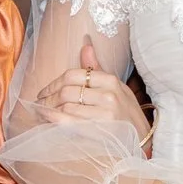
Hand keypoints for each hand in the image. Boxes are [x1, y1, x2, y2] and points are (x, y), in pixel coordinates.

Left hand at [31, 40, 148, 136]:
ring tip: (41, 112)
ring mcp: (105, 113)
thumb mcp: (115, 87)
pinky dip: (54, 120)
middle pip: (66, 91)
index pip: (73, 75)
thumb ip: (96, 69)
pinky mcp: (101, 131)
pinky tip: (47, 119)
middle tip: (39, 103)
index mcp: (110, 80)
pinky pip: (70, 122)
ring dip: (48, 110)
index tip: (44, 91)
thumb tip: (85, 46)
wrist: (143, 137)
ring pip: (66, 107)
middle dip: (48, 97)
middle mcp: (108, 95)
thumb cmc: (125, 111)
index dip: (53, 83)